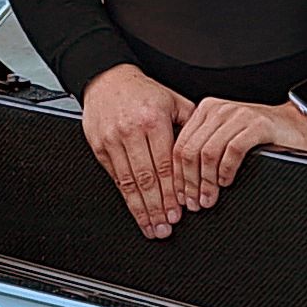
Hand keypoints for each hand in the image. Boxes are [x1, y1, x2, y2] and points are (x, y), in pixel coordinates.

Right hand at [80, 65, 195, 236]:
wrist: (107, 79)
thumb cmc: (142, 91)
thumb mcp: (173, 100)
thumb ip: (190, 124)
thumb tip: (208, 148)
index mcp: (153, 120)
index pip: (165, 164)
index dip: (171, 191)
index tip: (178, 211)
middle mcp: (131, 131)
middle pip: (146, 178)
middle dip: (157, 208)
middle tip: (165, 228)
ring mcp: (112, 140)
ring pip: (128, 182)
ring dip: (140, 209)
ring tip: (151, 227)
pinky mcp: (98, 147)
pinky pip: (114, 177)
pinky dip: (125, 197)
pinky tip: (135, 210)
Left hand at [171, 95, 306, 213]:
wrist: (296, 124)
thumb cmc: (261, 136)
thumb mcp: (225, 137)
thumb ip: (204, 149)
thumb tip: (182, 183)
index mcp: (206, 111)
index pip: (180, 145)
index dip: (177, 175)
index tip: (180, 197)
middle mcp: (219, 110)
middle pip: (190, 150)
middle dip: (189, 182)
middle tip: (194, 203)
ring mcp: (239, 115)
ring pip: (208, 152)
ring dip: (206, 181)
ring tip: (209, 198)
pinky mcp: (258, 124)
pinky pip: (233, 150)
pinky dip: (226, 170)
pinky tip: (227, 182)